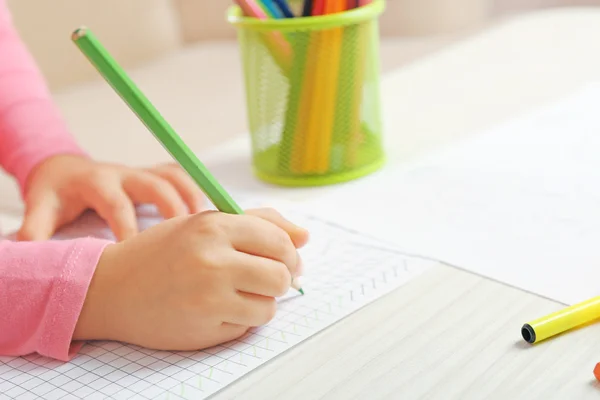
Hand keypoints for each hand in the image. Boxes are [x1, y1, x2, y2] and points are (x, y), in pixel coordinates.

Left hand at [17, 155, 204, 241]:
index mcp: (97, 182)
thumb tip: (28, 256)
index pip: (117, 204)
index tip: (137, 255)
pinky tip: (209, 217)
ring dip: (193, 198)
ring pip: (174, 176)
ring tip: (209, 226)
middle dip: (173, 210)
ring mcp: (141, 171)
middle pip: (156, 184)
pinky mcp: (153, 174)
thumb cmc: (55, 194)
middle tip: (186, 240)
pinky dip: (196, 192)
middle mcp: (124, 173)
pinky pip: (180, 177)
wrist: (63, 169)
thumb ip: (35, 229)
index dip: (128, 229)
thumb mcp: (40, 208)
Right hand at [73, 208, 308, 350]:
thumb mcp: (205, 223)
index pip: (280, 241)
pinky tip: (217, 309)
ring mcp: (209, 299)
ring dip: (261, 302)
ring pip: (269, 306)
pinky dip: (241, 319)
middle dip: (281, 279)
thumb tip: (305, 236)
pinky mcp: (204, 329)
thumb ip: (258, 223)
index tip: (285, 260)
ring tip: (237, 293)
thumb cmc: (162, 252)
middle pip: (281, 276)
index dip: (290, 253)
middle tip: (268, 278)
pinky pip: (247, 326)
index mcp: (214, 226)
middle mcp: (213, 261)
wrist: (111, 288)